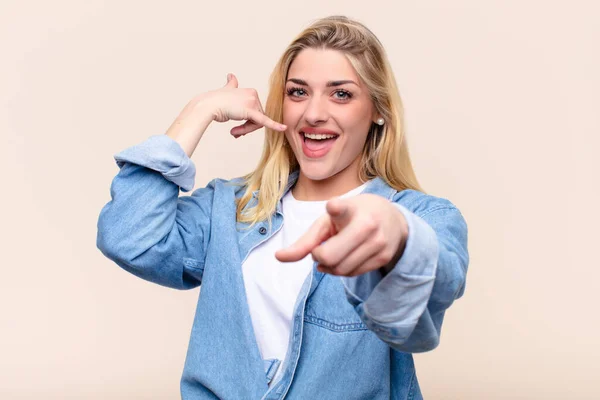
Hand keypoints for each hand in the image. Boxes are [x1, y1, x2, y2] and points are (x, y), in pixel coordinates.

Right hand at [202, 73, 286, 136]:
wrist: (207, 105)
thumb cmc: (215, 101)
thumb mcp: (227, 90)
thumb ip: (231, 84)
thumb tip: (231, 75)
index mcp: (251, 92)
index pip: (256, 111)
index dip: (248, 122)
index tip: (237, 128)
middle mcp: (254, 95)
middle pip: (258, 118)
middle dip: (247, 128)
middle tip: (234, 132)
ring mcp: (252, 102)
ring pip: (257, 123)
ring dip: (245, 130)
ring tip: (234, 132)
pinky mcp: (251, 111)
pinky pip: (264, 121)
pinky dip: (275, 126)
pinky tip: (283, 128)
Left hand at [275, 194, 408, 276]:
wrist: (393, 220)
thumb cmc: (351, 217)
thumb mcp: (327, 221)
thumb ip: (305, 241)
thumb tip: (278, 257)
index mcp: (350, 208)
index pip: (341, 208)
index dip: (335, 208)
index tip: (333, 206)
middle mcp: (367, 224)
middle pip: (329, 256)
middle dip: (318, 256)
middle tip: (320, 249)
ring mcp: (378, 242)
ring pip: (340, 269)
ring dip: (329, 266)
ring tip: (334, 251)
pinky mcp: (384, 257)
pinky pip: (352, 274)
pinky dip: (341, 271)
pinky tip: (344, 258)